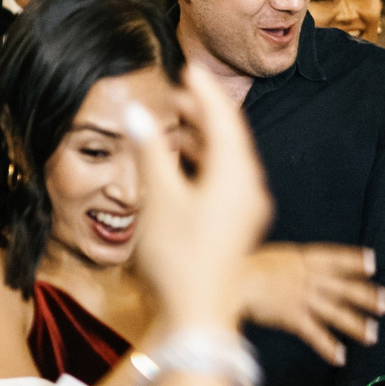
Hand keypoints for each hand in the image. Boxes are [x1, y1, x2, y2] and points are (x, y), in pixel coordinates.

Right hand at [119, 70, 271, 332]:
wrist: (197, 318)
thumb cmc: (177, 259)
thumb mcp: (158, 199)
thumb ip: (149, 150)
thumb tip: (135, 111)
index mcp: (235, 176)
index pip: (224, 118)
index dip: (205, 90)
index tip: (189, 67)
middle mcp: (249, 189)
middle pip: (230, 137)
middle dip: (205, 111)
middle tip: (179, 91)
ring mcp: (247, 210)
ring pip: (229, 159)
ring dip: (205, 138)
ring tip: (178, 122)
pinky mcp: (237, 226)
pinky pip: (227, 180)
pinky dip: (207, 163)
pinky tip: (185, 163)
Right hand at [239, 244, 384, 362]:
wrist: (230, 280)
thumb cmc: (242, 267)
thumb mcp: (272, 258)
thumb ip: (288, 264)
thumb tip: (293, 265)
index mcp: (302, 259)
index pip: (335, 258)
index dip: (355, 260)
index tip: (373, 263)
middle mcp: (307, 278)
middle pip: (343, 287)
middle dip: (366, 295)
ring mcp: (302, 298)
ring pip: (336, 312)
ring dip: (356, 324)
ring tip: (373, 334)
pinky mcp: (292, 317)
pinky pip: (315, 334)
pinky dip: (328, 347)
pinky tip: (341, 357)